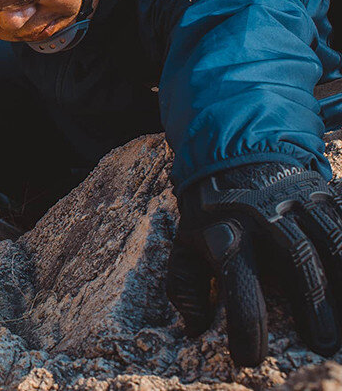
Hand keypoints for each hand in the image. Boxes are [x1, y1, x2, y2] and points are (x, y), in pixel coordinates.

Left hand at [167, 161, 341, 365]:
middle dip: (312, 306)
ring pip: (331, 240)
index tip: (251, 359)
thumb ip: (185, 285)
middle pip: (296, 260)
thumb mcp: (185, 241)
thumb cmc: (209, 212)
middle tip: (321, 344)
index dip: (245, 325)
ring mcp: (296, 200)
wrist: (230, 153)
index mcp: (225, 230)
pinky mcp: (321, 193)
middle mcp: (263, 214)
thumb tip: (193, 327)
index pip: (237, 282)